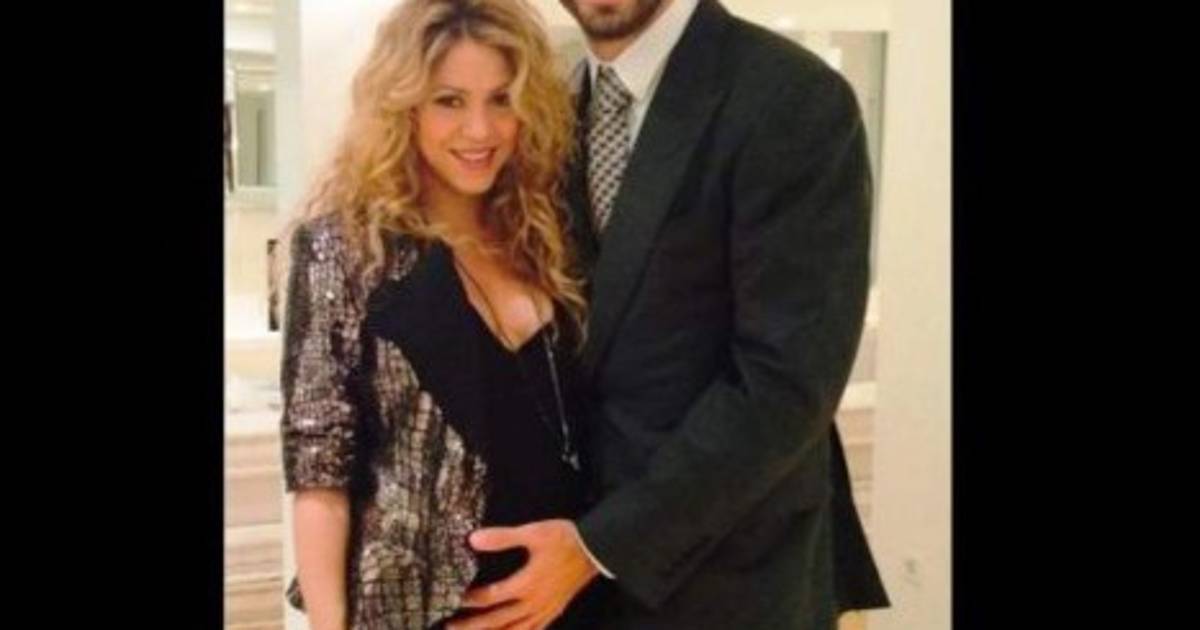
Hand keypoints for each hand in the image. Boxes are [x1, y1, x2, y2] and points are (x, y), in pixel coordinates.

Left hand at [447, 519, 598, 629]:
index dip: (470, 600)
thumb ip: (502, 537)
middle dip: (473, 625)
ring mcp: (545, 610)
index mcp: (526, 584)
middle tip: (450, 627)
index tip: (453, 599)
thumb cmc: (564, 539)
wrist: (597, 549)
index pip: (491, 597)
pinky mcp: (555, 611)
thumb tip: (473, 539)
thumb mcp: (533, 532)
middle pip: (498, 621)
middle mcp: (534, 603)